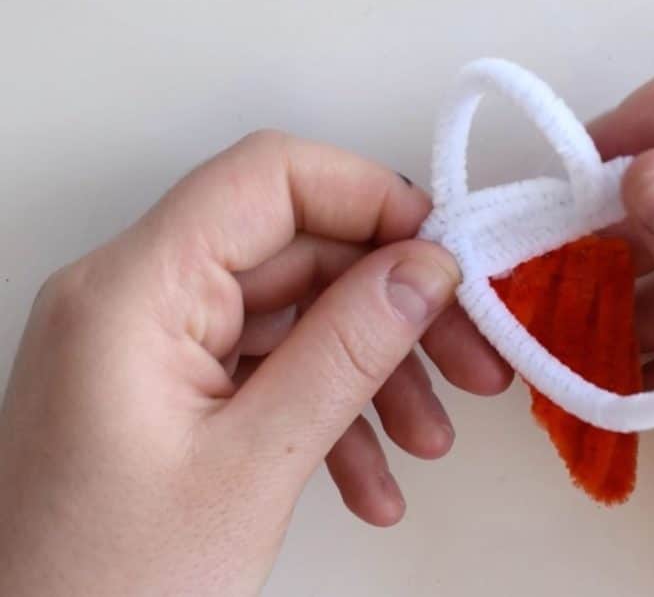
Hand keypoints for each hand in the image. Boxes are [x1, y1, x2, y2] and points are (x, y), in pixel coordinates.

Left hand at [0, 131, 511, 595]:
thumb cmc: (104, 588)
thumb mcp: (255, 465)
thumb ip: (348, 350)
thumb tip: (422, 270)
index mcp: (133, 292)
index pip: (270, 177)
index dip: (371, 199)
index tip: (444, 251)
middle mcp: (133, 300)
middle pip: (298, 252)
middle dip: (395, 308)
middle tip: (469, 356)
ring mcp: (148, 346)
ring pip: (295, 316)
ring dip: (374, 372)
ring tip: (427, 438)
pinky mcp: (165, 389)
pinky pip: (268, 370)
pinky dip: (330, 413)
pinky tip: (372, 479)